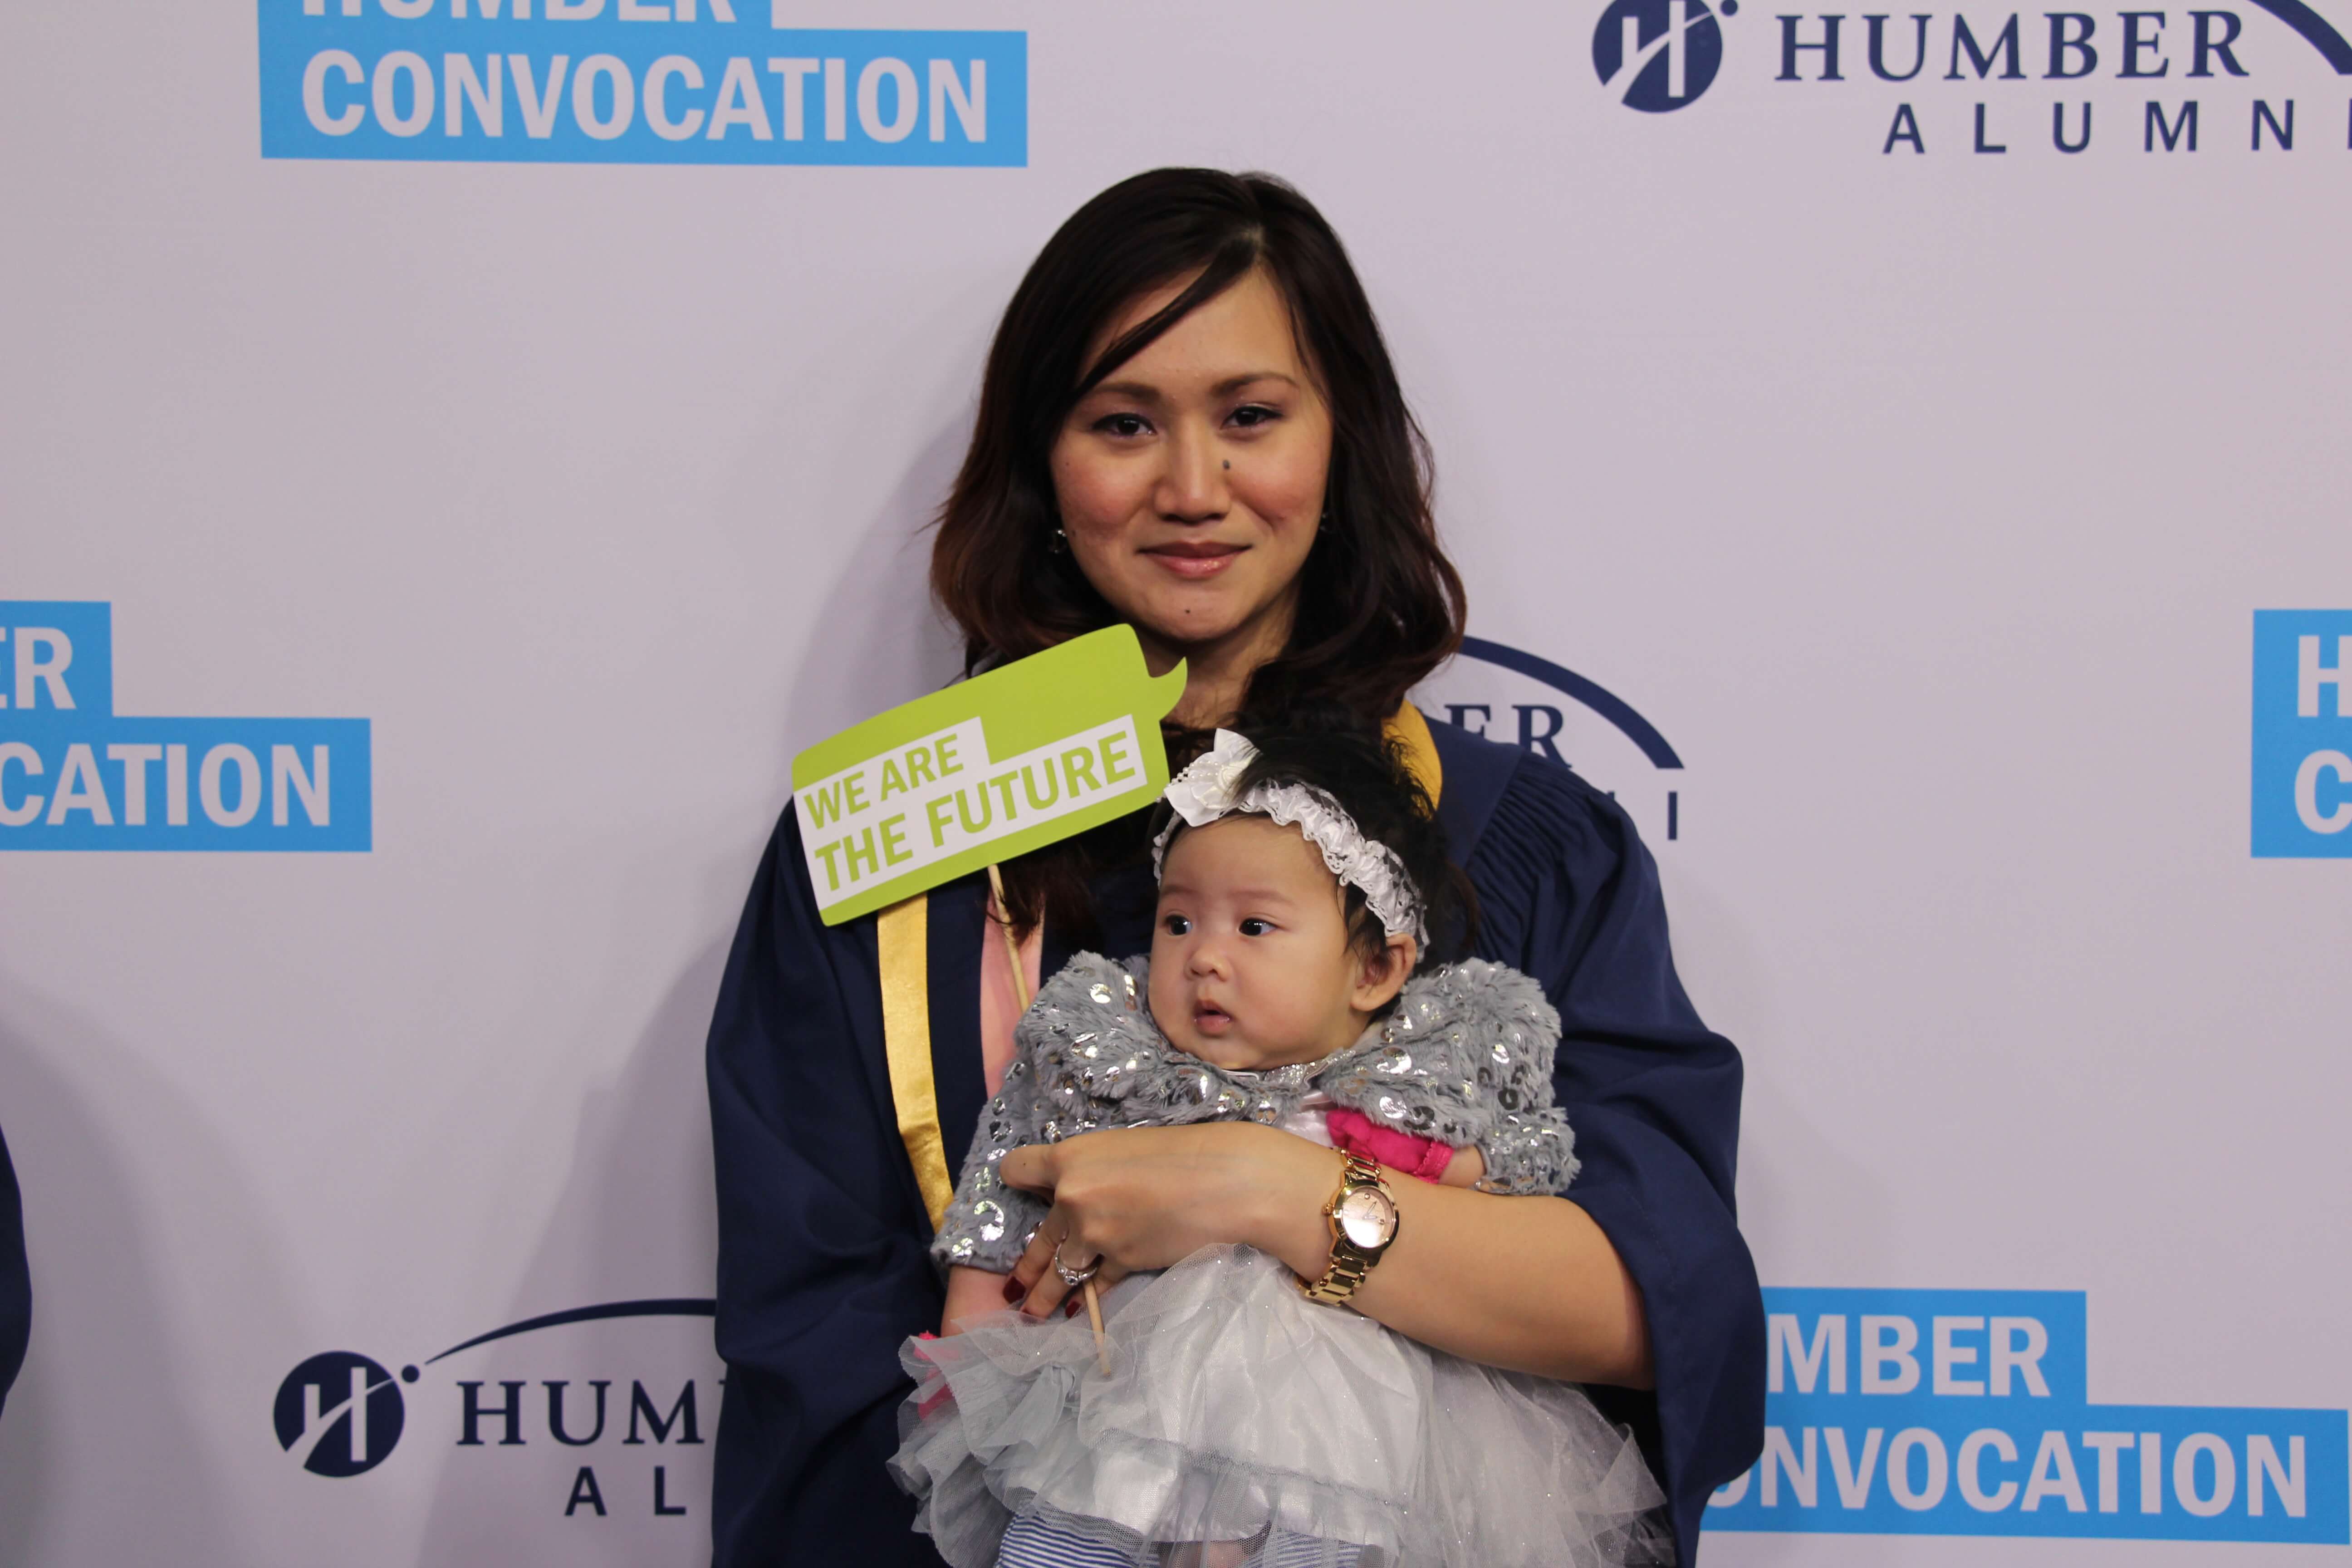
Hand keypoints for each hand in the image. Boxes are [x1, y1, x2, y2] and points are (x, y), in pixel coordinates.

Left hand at [996, 1121, 1329, 1318]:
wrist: (1227, 1181)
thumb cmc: (1184, 1152)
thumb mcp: (1124, 1147)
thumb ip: (1092, 1170)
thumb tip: (1077, 1192)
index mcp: (1069, 1158)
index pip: (1017, 1169)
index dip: (1018, 1180)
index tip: (1022, 1192)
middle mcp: (1071, 1198)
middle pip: (1037, 1236)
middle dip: (1026, 1266)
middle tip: (1015, 1286)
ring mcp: (1093, 1234)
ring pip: (1058, 1271)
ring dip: (1044, 1296)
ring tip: (1033, 1313)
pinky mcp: (1120, 1261)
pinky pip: (1095, 1284)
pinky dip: (1088, 1298)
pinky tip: (1077, 1311)